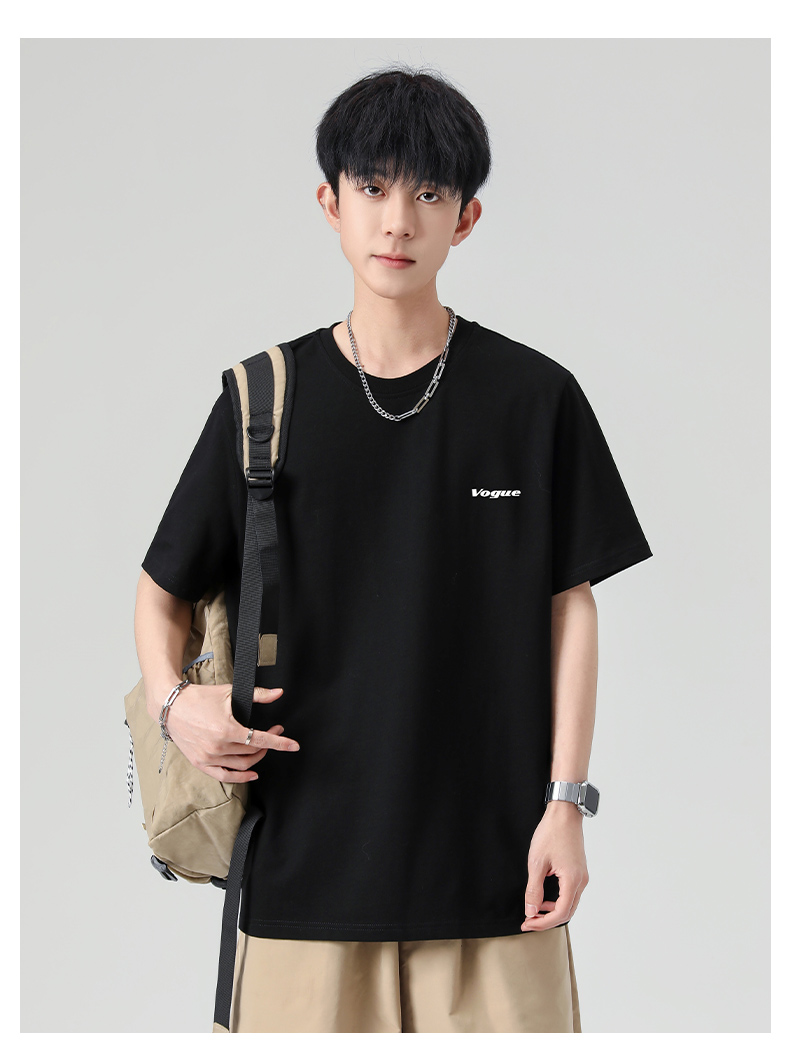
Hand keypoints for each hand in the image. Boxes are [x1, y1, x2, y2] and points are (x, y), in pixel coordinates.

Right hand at [163, 684, 299, 782]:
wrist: (172, 706)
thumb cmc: (200, 698)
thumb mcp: (230, 693)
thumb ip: (258, 695)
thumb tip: (278, 693)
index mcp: (227, 729)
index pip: (260, 739)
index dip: (279, 742)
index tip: (293, 745)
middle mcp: (218, 746)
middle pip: (252, 752)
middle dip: (268, 745)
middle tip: (274, 734)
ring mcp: (208, 757)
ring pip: (241, 765)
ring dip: (256, 759)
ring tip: (263, 748)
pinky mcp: (200, 763)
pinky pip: (224, 776)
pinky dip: (239, 778)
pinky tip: (251, 774)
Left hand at [521, 800, 588, 930]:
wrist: (564, 814)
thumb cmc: (551, 833)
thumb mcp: (537, 862)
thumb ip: (533, 889)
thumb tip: (531, 910)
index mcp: (572, 880)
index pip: (560, 913)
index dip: (543, 922)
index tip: (527, 922)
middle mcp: (581, 881)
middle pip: (567, 912)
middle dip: (547, 920)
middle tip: (528, 922)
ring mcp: (582, 876)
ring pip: (570, 904)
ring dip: (553, 912)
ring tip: (534, 911)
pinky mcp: (579, 872)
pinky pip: (570, 894)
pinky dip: (558, 901)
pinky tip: (544, 898)